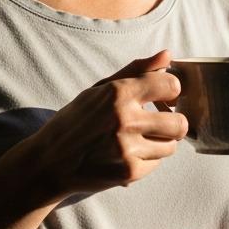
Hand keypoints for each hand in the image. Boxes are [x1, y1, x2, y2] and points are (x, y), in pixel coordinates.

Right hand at [27, 51, 185, 198]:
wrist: (49, 162)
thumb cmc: (75, 121)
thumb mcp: (99, 90)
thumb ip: (136, 71)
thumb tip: (167, 55)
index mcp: (118, 93)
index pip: (171, 85)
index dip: (171, 91)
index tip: (164, 97)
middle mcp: (124, 120)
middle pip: (179, 123)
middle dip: (172, 123)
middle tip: (158, 123)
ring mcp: (127, 148)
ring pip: (171, 146)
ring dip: (160, 143)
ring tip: (139, 140)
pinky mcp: (128, 172)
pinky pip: (156, 164)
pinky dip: (147, 160)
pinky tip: (128, 155)